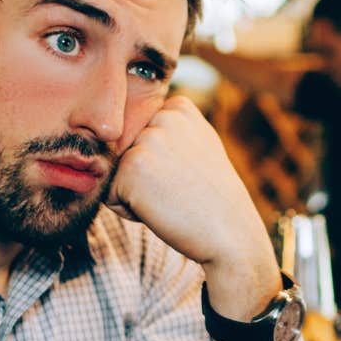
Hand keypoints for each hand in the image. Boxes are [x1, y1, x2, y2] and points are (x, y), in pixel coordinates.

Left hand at [109, 94, 281, 319]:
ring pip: (117, 174)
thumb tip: (129, 126)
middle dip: (145, 178)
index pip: (140, 135)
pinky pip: (110, 195)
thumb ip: (171, 131)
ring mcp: (146, 140)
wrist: (231, 233)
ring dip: (136, 194)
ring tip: (172, 199)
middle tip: (180, 189)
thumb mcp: (199, 147)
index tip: (187, 173)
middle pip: (126, 153)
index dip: (158, 163)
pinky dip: (130, 211)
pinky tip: (162, 210)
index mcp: (179, 108)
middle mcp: (162, 117)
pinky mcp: (131, 166)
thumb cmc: (213, 199)